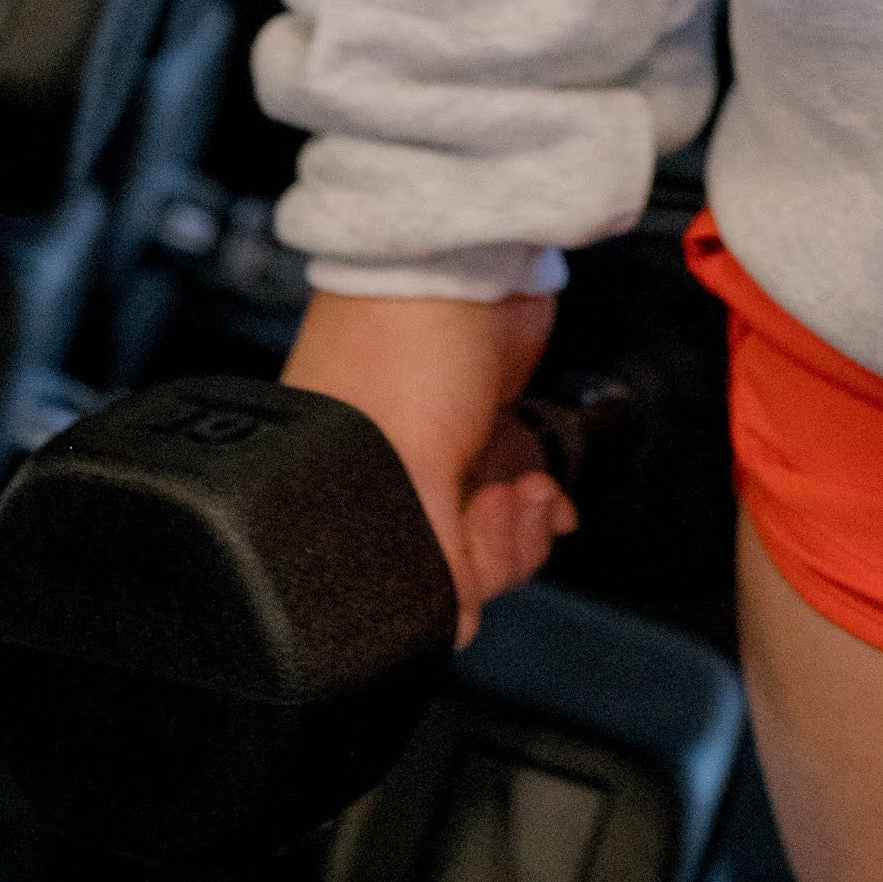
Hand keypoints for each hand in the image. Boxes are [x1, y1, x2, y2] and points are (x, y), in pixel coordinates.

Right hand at [281, 286, 573, 645]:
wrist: (470, 251)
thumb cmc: (409, 336)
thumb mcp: (410, 462)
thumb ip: (429, 557)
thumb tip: (450, 630)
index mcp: (333, 488)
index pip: (391, 578)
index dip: (446, 581)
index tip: (471, 553)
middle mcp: (380, 475)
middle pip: (446, 563)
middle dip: (494, 548)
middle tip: (505, 504)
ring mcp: (435, 449)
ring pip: (486, 534)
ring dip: (522, 526)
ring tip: (532, 491)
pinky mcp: (482, 425)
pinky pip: (512, 493)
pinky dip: (538, 501)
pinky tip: (549, 491)